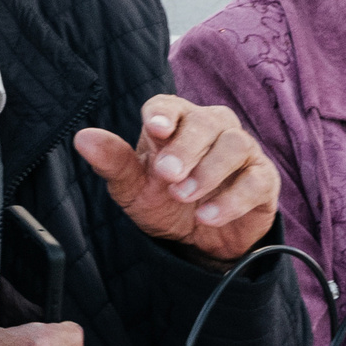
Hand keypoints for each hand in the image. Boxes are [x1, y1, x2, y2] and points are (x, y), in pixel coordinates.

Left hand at [74, 95, 277, 262]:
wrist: (197, 240)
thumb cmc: (163, 201)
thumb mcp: (133, 187)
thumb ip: (113, 162)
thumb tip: (82, 138)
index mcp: (177, 122)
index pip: (169, 105)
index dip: (164, 114)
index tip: (156, 129)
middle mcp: (212, 128)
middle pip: (206, 123)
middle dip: (186, 148)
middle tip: (167, 175)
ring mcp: (243, 151)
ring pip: (235, 145)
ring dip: (208, 172)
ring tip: (184, 197)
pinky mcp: (263, 179)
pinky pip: (256, 180)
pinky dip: (232, 199)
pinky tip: (208, 216)